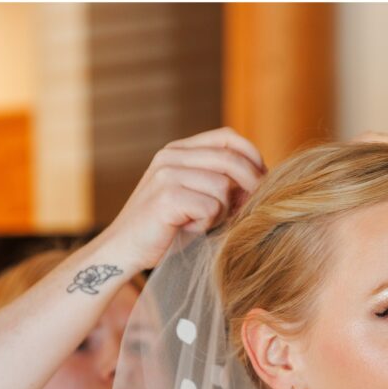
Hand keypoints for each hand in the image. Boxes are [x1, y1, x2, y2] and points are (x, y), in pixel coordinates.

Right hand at [103, 127, 266, 271]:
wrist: (124, 250)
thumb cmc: (166, 229)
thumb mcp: (194, 196)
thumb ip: (221, 182)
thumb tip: (263, 180)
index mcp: (178, 150)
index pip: (227, 137)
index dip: (252, 156)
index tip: (263, 180)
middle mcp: (170, 156)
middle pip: (230, 159)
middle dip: (250, 185)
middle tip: (249, 209)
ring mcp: (166, 174)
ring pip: (223, 187)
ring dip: (222, 212)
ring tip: (202, 223)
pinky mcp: (166, 197)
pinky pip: (211, 207)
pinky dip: (207, 224)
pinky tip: (188, 230)